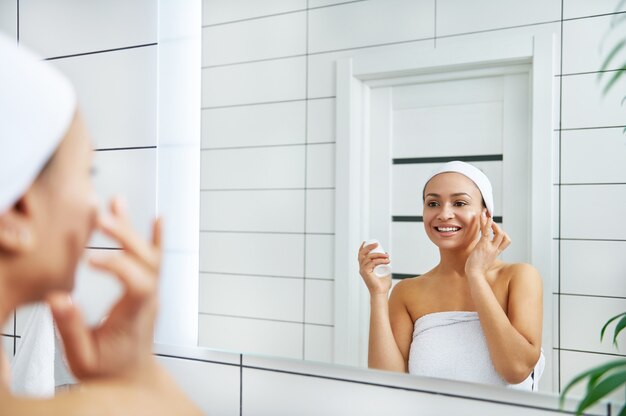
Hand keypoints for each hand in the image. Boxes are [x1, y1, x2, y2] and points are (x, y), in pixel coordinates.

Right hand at [47, 197, 161, 381]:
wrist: (131, 377)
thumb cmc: (107, 370)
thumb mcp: (83, 357)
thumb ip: (71, 328)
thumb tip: (58, 298)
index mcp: (135, 316)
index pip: (138, 284)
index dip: (118, 266)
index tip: (89, 260)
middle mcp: (149, 300)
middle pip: (148, 261)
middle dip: (126, 236)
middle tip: (101, 218)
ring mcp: (152, 293)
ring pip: (151, 255)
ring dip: (133, 229)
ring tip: (116, 202)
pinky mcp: (148, 289)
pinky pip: (156, 259)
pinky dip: (156, 237)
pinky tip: (156, 218)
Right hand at [358, 241, 391, 295]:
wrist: (381, 293)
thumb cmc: (383, 284)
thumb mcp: (384, 271)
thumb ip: (384, 264)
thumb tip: (386, 255)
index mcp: (364, 267)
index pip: (361, 255)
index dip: (363, 247)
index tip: (367, 241)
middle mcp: (361, 268)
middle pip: (362, 254)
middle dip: (369, 247)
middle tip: (377, 244)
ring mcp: (362, 270)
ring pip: (368, 257)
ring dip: (378, 254)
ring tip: (387, 256)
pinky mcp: (365, 272)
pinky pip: (372, 263)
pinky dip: (380, 260)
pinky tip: (387, 261)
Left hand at [465, 213, 510, 278]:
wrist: (474, 275)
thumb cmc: (476, 271)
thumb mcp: (484, 263)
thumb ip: (486, 258)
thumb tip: (483, 258)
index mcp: (495, 253)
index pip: (506, 242)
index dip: (503, 235)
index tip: (495, 230)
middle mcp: (495, 250)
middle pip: (505, 237)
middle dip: (498, 228)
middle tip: (491, 222)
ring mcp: (490, 248)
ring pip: (499, 233)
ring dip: (493, 224)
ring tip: (487, 218)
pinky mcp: (483, 245)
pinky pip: (487, 232)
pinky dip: (487, 224)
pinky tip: (485, 218)